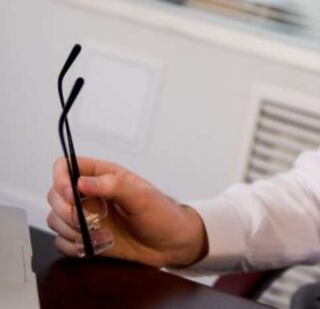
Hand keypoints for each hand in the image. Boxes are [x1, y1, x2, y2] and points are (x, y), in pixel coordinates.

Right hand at [46, 156, 207, 267]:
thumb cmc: (162, 214)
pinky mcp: (85, 238)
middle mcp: (91, 194)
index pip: (67, 166)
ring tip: (100, 235)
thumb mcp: (142, 197)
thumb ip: (113, 186)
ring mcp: (86, 216)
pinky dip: (74, 247)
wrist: (171, 245)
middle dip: (66, 211)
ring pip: (56, 219)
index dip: (61, 178)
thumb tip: (81, 182)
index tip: (70, 194)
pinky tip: (97, 246)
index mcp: (104, 175)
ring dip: (72, 231)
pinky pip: (62, 242)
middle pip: (55, 194)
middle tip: (86, 221)